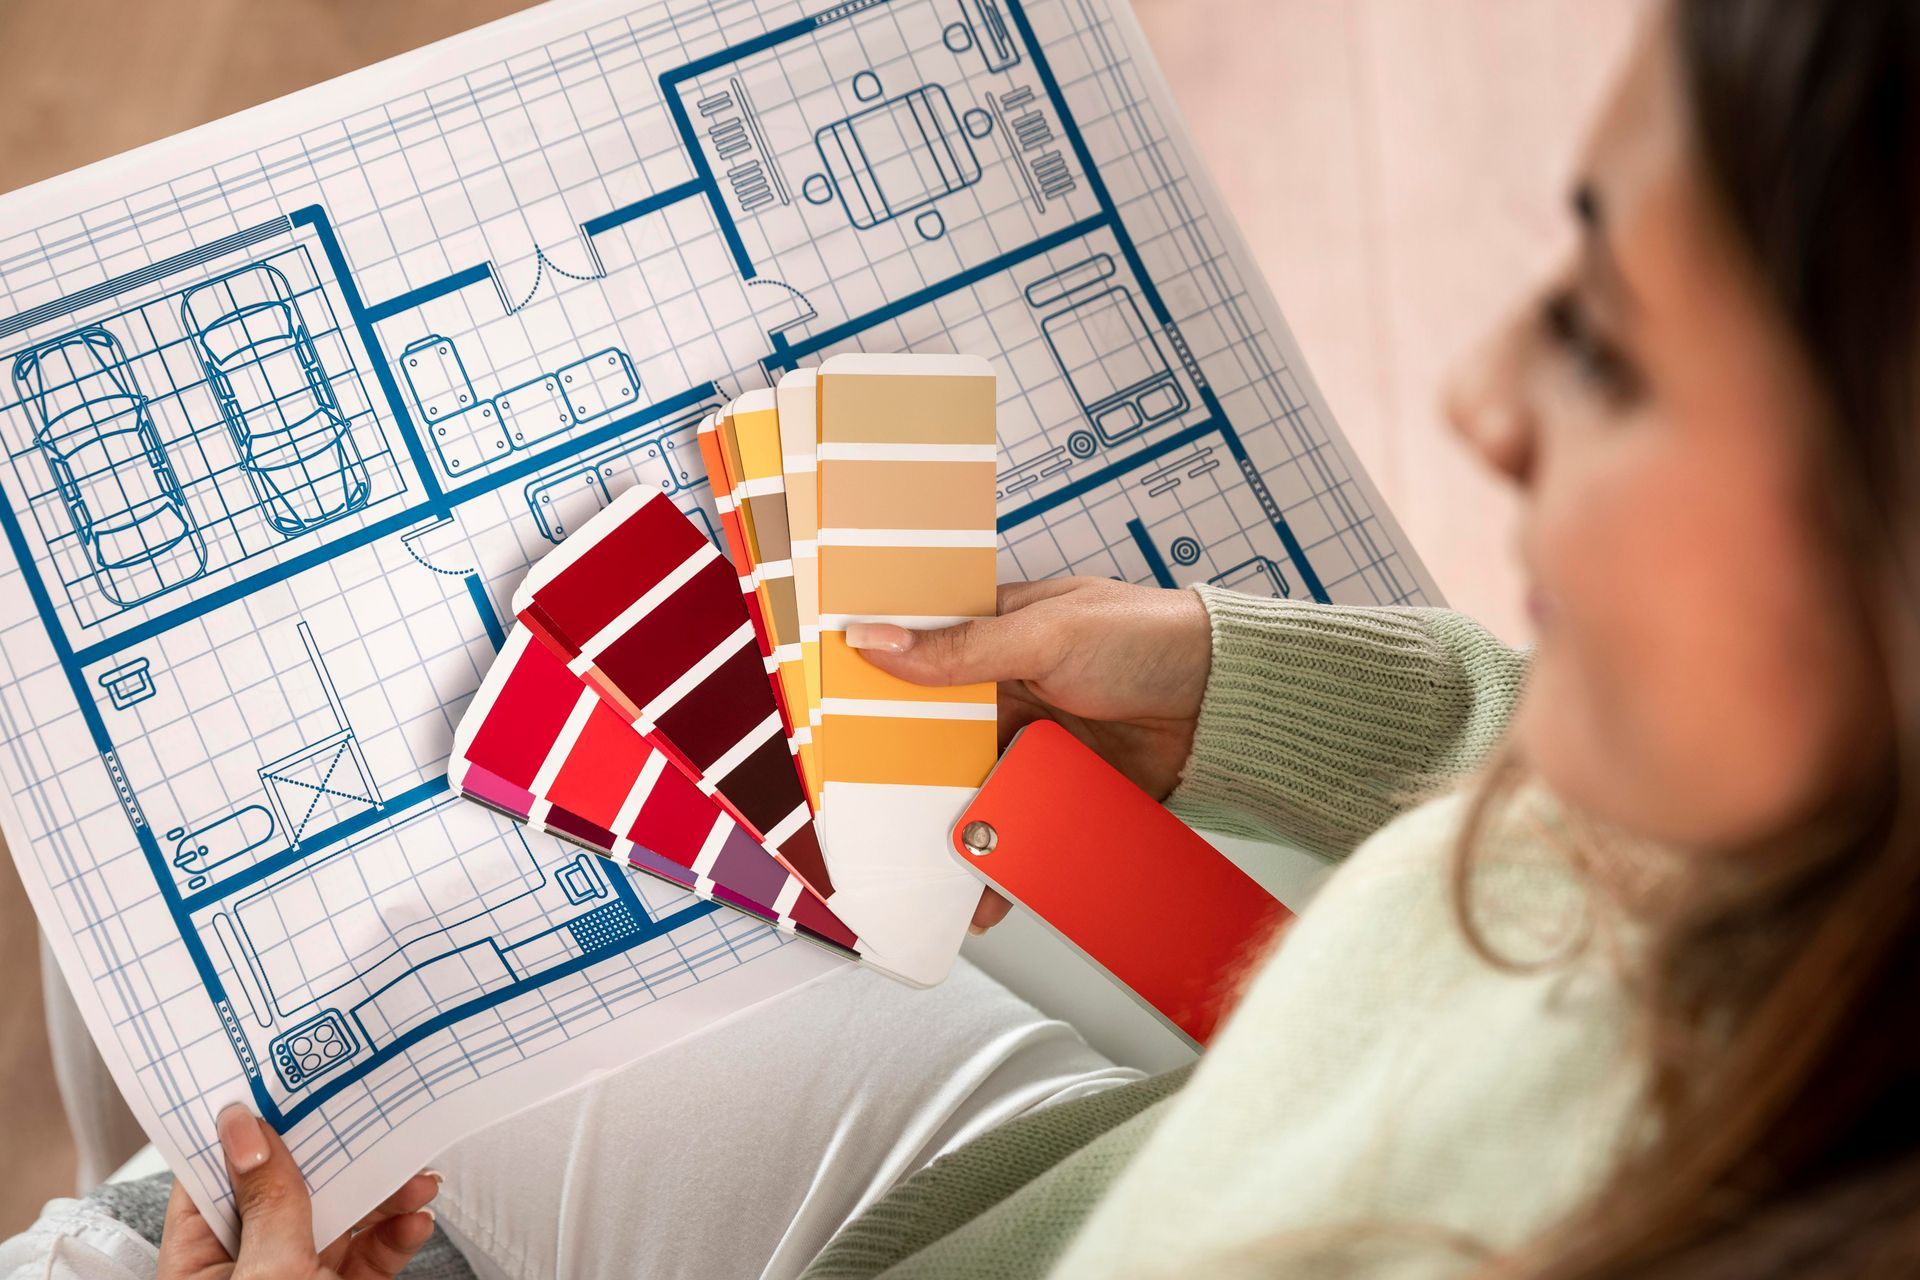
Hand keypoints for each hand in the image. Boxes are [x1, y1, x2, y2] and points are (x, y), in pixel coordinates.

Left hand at [157, 1104, 439, 1279]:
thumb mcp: (266, 1275)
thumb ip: (268, 1202)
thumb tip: (247, 1126)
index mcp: (198, 1263)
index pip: (214, 1175)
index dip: (246, 1125)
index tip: (280, 1078)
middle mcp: (246, 1268)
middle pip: (288, 1188)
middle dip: (336, 1154)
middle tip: (369, 1115)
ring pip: (339, 1218)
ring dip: (381, 1192)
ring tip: (413, 1175)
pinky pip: (370, 1255)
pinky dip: (396, 1233)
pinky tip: (414, 1218)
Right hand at [848, 578, 1210, 931]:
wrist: (1228, 702)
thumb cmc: (1146, 638)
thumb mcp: (1047, 635)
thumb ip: (963, 648)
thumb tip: (876, 639)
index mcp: (995, 636)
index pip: (919, 663)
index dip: (876, 694)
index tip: (832, 731)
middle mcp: (1007, 691)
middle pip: (937, 741)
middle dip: (905, 782)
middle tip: (862, 821)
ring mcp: (1035, 742)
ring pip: (974, 790)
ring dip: (951, 829)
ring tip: (918, 874)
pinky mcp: (1064, 787)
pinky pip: (1020, 825)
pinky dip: (1002, 856)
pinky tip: (983, 890)